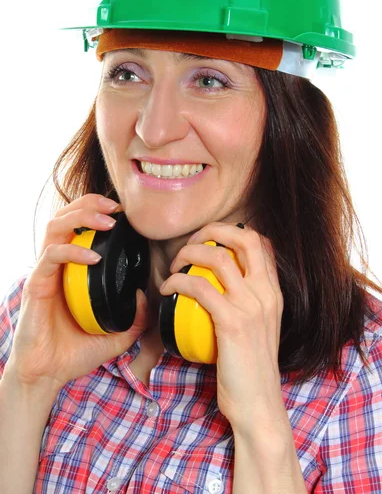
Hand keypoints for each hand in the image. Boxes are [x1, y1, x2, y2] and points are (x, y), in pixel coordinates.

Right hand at [5, 194, 148, 392]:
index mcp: (73, 269)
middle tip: (115, 207)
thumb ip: (135, 318)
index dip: (98, 210)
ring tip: (107, 223)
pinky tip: (93, 258)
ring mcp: (46, 272)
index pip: (80, 225)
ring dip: (82, 217)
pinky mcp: (37, 284)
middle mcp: (58, 264)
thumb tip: (146, 295)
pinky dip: (73, 250)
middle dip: (90, 204)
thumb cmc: (75, 352)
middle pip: (66, 216)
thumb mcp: (117, 335)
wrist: (48, 374)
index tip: (123, 212)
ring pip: (55, 226)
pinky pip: (52, 256)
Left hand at [159, 222, 284, 429]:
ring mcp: (251, 307)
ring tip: (175, 266)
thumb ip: (246, 303)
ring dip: (188, 254)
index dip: (232, 232)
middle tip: (191, 243)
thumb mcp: (258, 327)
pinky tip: (168, 288)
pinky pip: (199, 288)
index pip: (261, 244)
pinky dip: (178, 282)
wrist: (258, 403)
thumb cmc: (250, 368)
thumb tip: (217, 285)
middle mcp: (267, 293)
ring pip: (218, 258)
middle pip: (244, 239)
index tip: (209, 241)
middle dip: (212, 231)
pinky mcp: (233, 323)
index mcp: (274, 293)